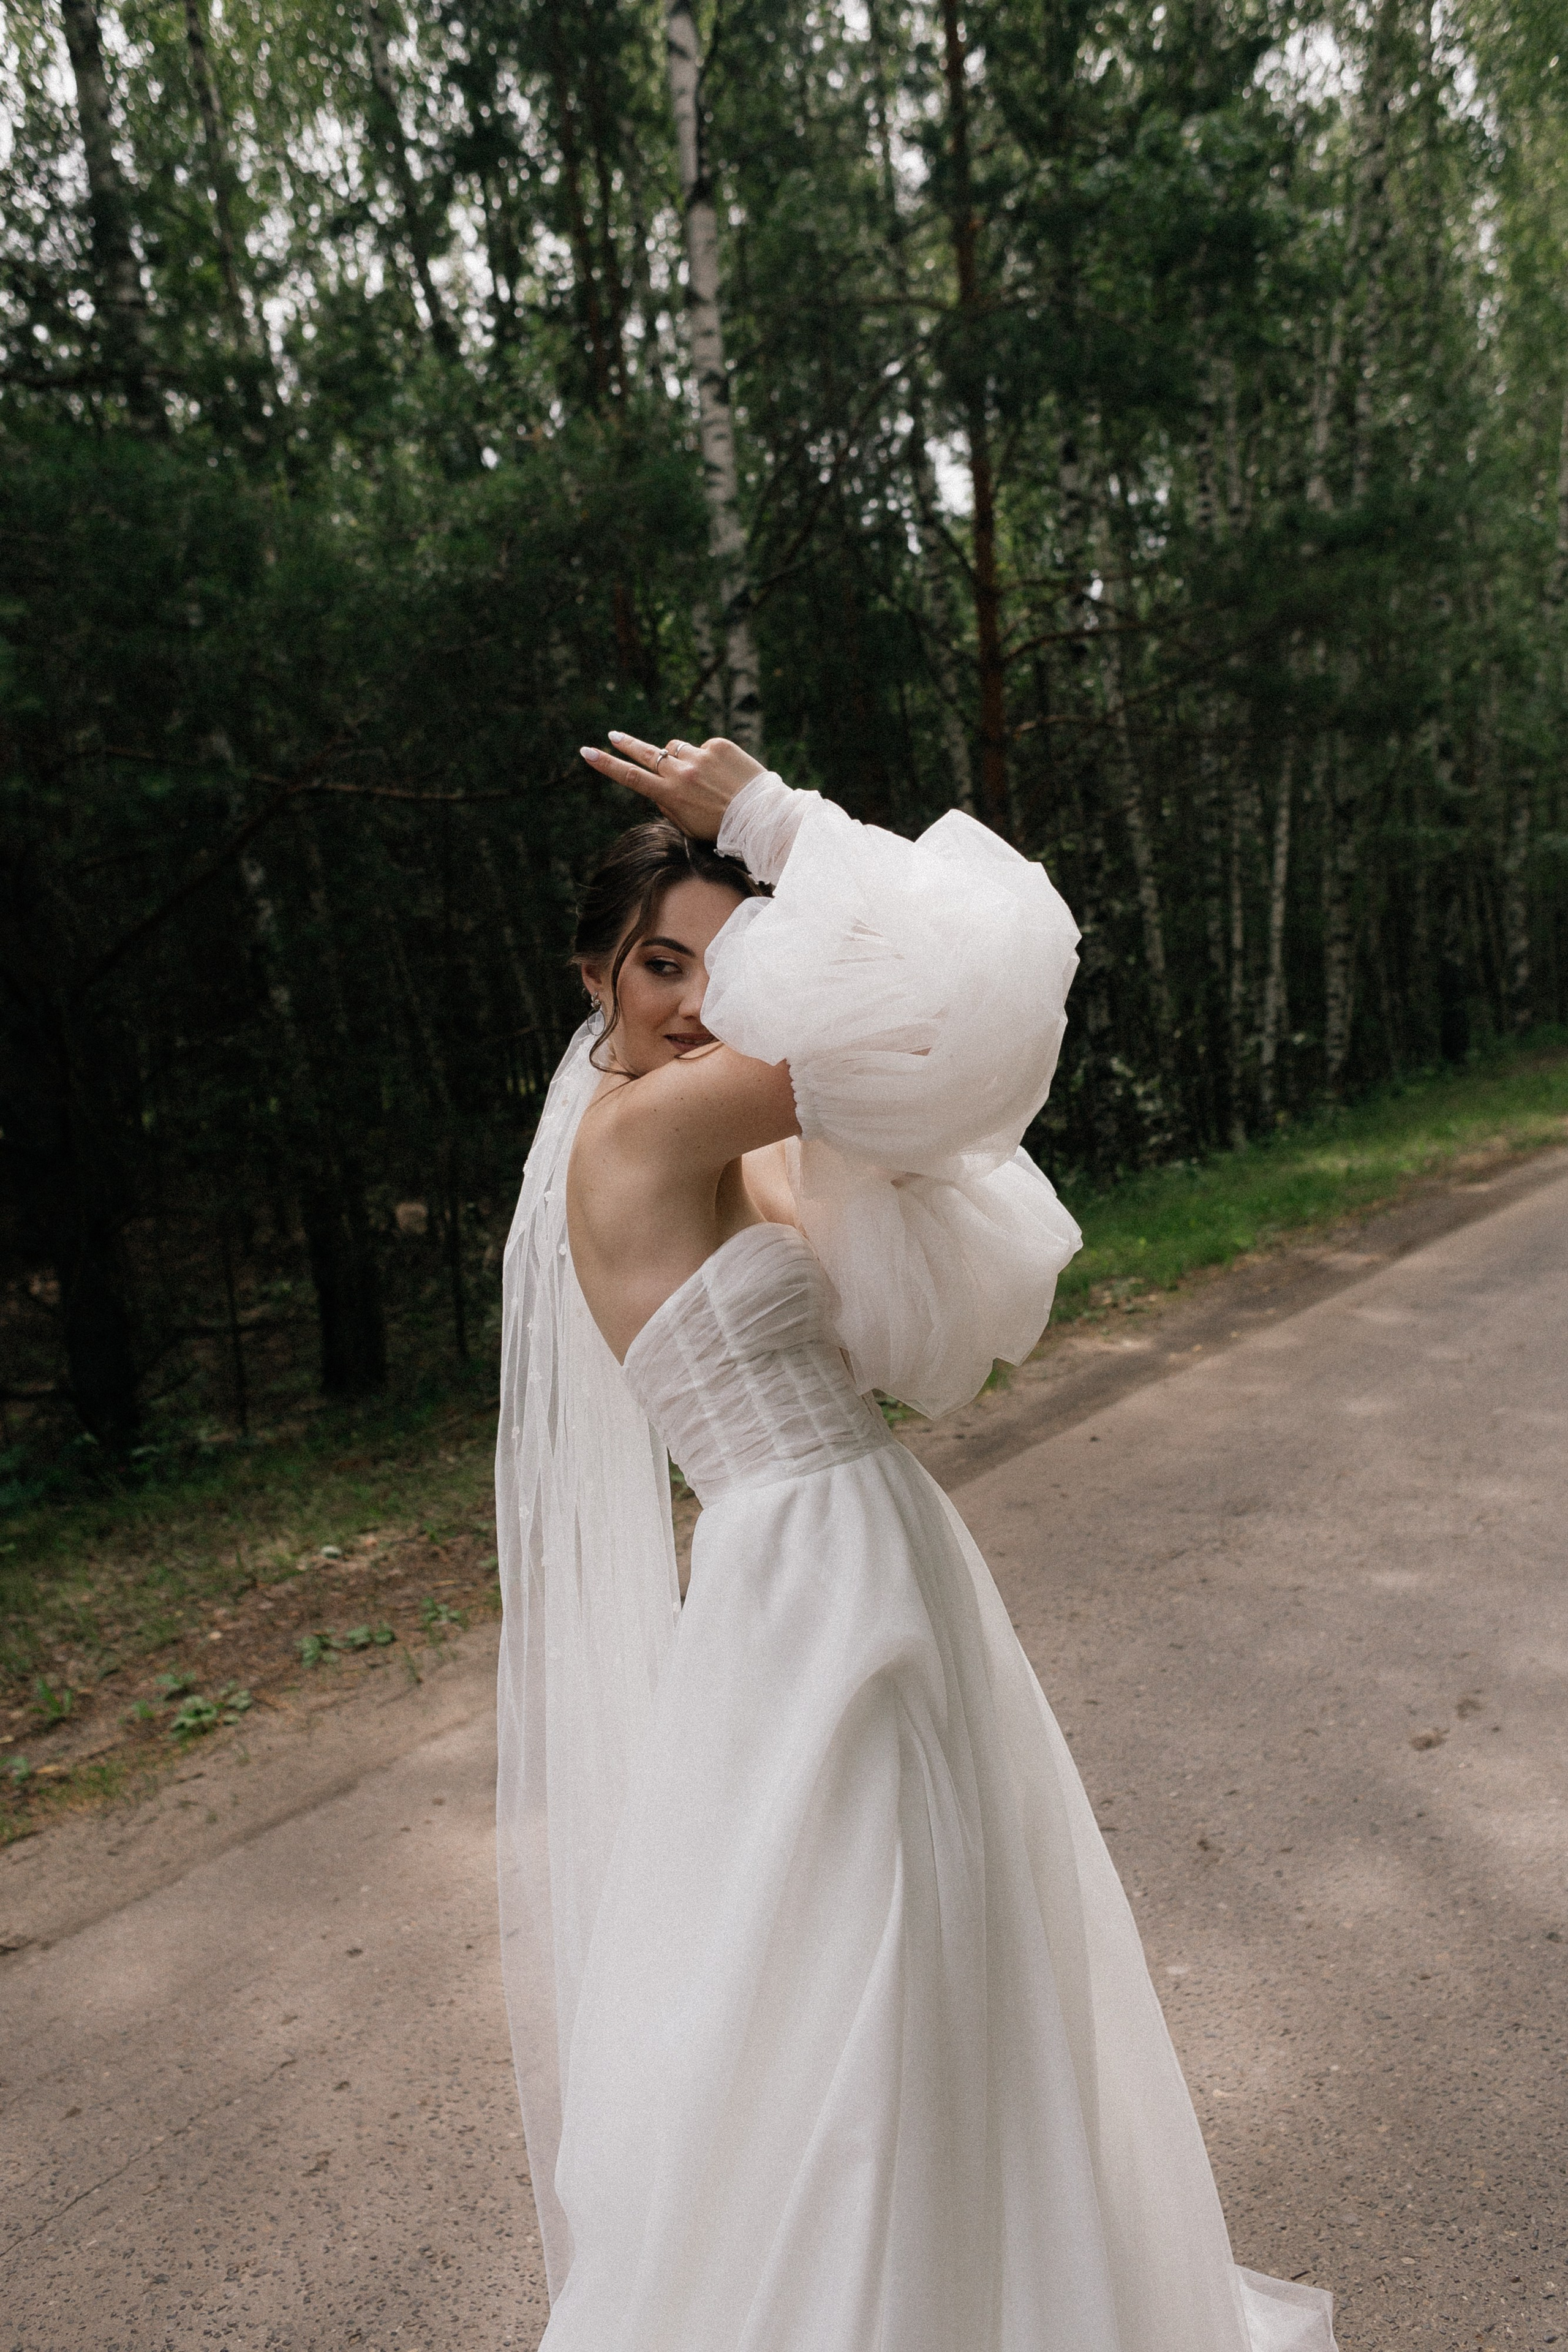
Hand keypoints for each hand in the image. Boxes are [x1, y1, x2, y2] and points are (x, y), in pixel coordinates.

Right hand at [579, 731, 763, 839]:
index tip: (587, 752)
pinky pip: (704, 747)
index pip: (630, 777)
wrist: (763, 818)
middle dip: (626, 745)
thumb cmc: (724, 829)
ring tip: (704, 778)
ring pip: (678, 749)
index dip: (606, 765)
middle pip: (646, 754)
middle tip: (613, 736)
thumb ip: (668, 806)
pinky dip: (709, 758)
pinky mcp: (719, 746)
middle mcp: (681, 773)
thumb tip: (657, 788)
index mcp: (670, 795)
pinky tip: (725, 775)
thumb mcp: (689, 827)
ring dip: (682, 759)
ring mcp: (700, 756)